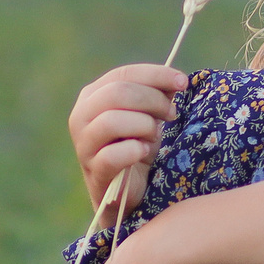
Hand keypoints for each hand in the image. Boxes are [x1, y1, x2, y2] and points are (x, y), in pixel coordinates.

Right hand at [68, 63, 187, 222]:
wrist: (126, 189)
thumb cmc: (136, 145)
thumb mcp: (147, 115)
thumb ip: (157, 94)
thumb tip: (176, 81)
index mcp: (92, 96)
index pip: (123, 74)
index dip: (155, 75)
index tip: (183, 82)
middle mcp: (81, 116)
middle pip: (117, 93)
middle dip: (153, 101)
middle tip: (171, 114)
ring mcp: (84, 144)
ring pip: (112, 121)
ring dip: (144, 126)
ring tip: (154, 137)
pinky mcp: (93, 170)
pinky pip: (112, 155)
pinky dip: (135, 151)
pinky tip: (144, 152)